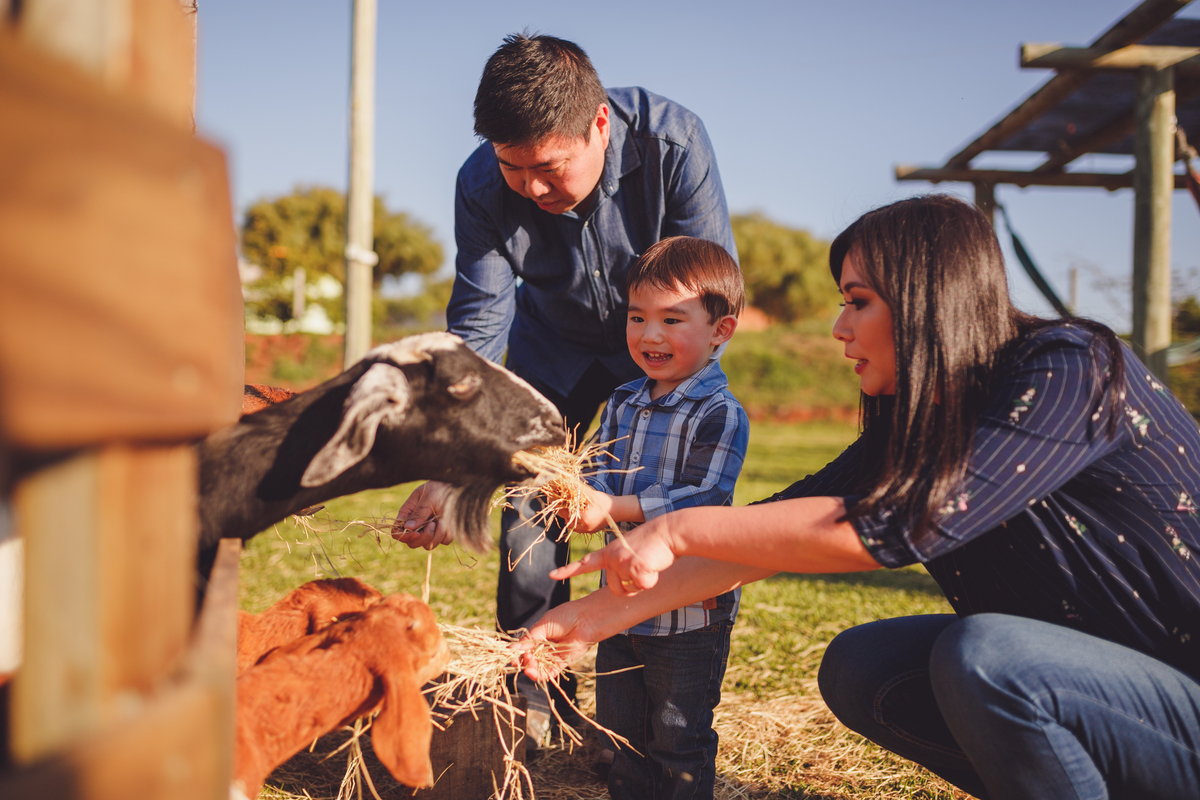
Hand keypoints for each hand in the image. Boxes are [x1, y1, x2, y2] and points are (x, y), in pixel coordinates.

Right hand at [390, 481, 454, 549]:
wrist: (457, 486)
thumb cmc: (439, 488)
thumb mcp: (427, 498)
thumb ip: (419, 513)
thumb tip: (407, 527)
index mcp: (408, 515)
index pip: (397, 532)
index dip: (404, 537)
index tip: (416, 533)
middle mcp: (417, 526)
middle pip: (412, 543)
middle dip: (424, 537)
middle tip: (432, 523)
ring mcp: (430, 531)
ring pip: (428, 545)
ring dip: (437, 534)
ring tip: (442, 519)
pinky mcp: (443, 533)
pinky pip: (444, 541)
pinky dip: (447, 533)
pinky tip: (448, 521)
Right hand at [517, 599, 599, 681]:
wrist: (586, 620)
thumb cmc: (565, 616)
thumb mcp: (543, 625)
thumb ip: (529, 639)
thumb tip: (511, 649)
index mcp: (538, 635)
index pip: (524, 647)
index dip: (517, 654)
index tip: (511, 658)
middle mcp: (545, 646)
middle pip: (530, 659)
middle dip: (524, 661)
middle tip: (524, 660)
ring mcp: (553, 655)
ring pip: (539, 667)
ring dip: (531, 669)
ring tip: (529, 666)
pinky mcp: (563, 663)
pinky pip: (551, 673)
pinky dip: (542, 676)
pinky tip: (535, 674)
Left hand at [551, 512, 681, 595]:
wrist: (668, 531)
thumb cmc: (653, 543)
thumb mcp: (630, 550)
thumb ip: (621, 564)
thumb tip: (622, 586)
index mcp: (608, 552)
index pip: (584, 563)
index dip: (567, 571)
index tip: (552, 575)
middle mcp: (611, 557)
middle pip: (616, 589)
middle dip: (631, 587)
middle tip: (642, 569)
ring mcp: (621, 562)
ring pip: (630, 590)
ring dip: (641, 583)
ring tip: (648, 564)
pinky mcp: (634, 567)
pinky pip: (644, 586)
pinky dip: (651, 580)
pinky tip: (654, 566)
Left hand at [561, 484, 613, 532]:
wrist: (618, 510)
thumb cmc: (604, 500)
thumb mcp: (590, 494)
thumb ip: (578, 490)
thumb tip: (566, 484)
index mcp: (584, 517)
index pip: (564, 511)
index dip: (558, 503)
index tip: (553, 497)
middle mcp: (584, 526)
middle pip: (566, 518)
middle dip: (561, 510)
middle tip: (558, 502)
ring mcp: (587, 530)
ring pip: (570, 524)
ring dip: (566, 516)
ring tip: (565, 507)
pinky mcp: (589, 531)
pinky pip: (576, 528)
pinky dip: (573, 521)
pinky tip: (574, 513)